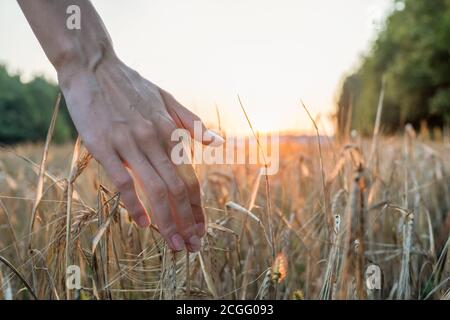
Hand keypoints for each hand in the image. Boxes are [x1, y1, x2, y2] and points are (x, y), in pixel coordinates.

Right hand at [58, 55, 222, 251]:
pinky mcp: (104, 145)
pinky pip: (124, 180)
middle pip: (178, 189)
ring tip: (175, 244)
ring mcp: (129, 142)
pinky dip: (135, 204)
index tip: (202, 230)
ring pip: (156, 189)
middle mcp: (155, 139)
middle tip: (192, 247)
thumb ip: (192, 123)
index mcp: (170, 131)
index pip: (191, 177)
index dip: (198, 207)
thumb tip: (218, 142)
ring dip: (168, 221)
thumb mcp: (167, 99)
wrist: (93, 66)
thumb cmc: (131, 86)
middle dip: (188, 221)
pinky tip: (143, 223)